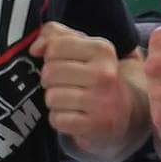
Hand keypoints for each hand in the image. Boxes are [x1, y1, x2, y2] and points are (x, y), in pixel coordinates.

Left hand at [33, 23, 132, 146]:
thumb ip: (56, 36)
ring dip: (55, 101)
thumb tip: (35, 48)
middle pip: (50, 72)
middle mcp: (105, 73)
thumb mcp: (83, 48)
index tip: (64, 63)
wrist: (125, 113)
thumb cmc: (96, 76)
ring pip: (51, 97)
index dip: (51, 56)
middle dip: (51, 80)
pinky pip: (56, 119)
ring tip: (72, 101)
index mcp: (102, 49)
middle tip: (67, 84)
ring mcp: (101, 101)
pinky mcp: (95, 125)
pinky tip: (74, 116)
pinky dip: (60, 119)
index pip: (55, 47)